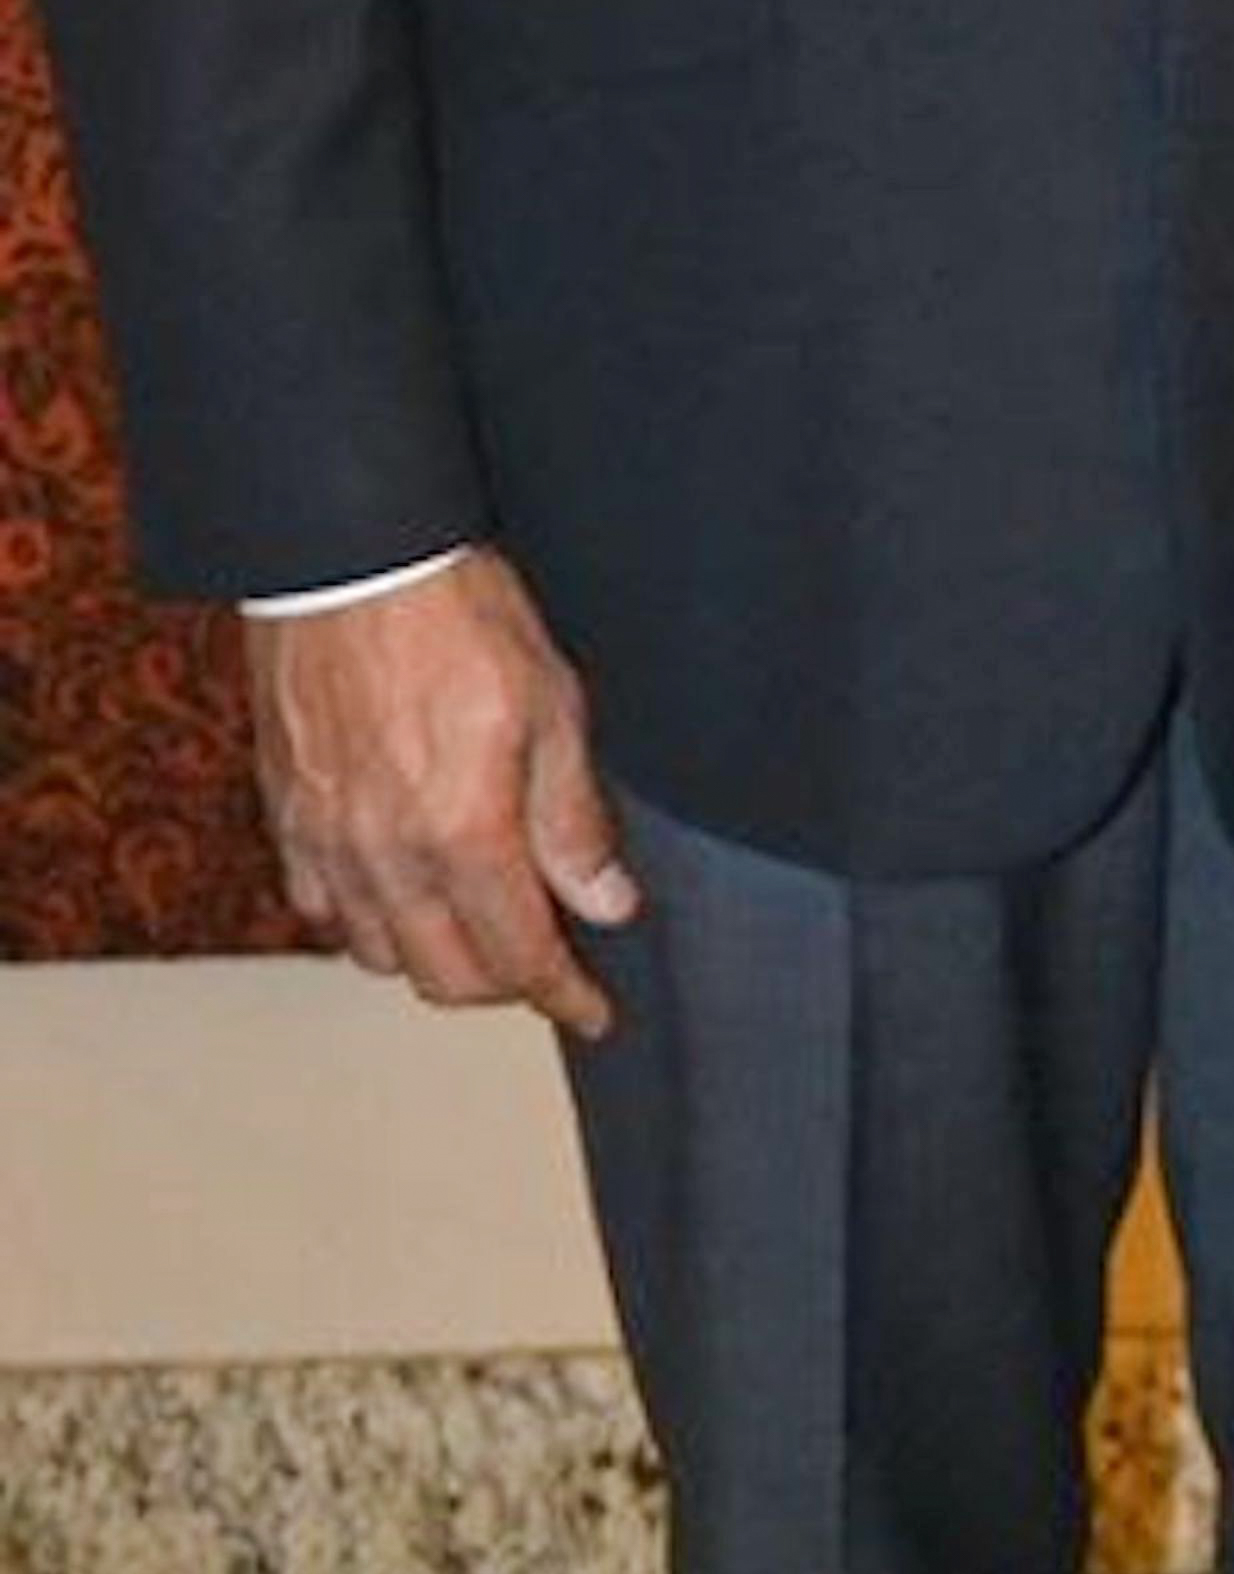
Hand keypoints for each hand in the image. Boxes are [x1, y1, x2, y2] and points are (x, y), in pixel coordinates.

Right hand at [245, 555, 640, 1038]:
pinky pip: (321, 909)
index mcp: (463, 835)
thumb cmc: (455, 614)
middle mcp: (387, 857)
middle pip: (448, 977)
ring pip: (382, 955)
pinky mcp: (289, 816)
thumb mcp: (552, 705)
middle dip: (505, 987)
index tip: (593, 1012)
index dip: (564, 997)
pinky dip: (363, 923)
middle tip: (546, 965)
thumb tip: (605, 904)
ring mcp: (328, 842)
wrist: (348, 561)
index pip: (520, 958)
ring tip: (478, 930)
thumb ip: (572, 819)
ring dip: (435, 960)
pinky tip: (398, 896)